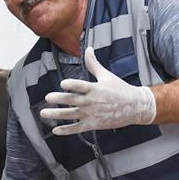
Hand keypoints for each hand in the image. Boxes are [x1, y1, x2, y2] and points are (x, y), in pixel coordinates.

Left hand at [39, 47, 155, 134]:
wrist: (135, 107)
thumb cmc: (120, 90)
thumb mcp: (107, 76)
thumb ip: (94, 64)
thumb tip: (88, 49)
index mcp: (95, 88)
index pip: (82, 86)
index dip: (72, 85)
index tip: (63, 84)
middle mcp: (91, 102)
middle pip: (73, 100)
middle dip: (59, 99)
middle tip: (48, 97)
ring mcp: (91, 114)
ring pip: (71, 115)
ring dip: (56, 114)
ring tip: (44, 113)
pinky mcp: (93, 124)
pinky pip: (77, 128)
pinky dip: (66, 130)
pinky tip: (55, 130)